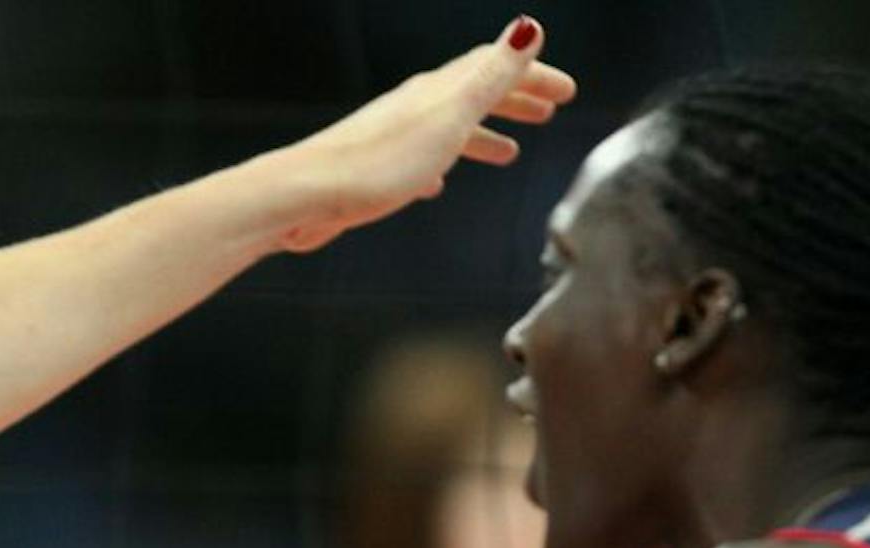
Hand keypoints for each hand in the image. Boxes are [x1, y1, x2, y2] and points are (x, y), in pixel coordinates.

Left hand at [277, 15, 577, 252]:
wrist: (305, 195)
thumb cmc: (376, 161)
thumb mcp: (449, 115)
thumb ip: (490, 75)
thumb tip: (529, 28)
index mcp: (437, 91)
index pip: (494, 67)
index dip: (532, 75)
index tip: (564, 90)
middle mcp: (414, 108)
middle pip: (472, 94)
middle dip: (512, 100)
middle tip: (546, 112)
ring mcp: (391, 139)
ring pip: (447, 129)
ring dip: (482, 136)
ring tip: (508, 152)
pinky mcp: (372, 173)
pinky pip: (415, 162)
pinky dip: (438, 164)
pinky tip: (437, 182)